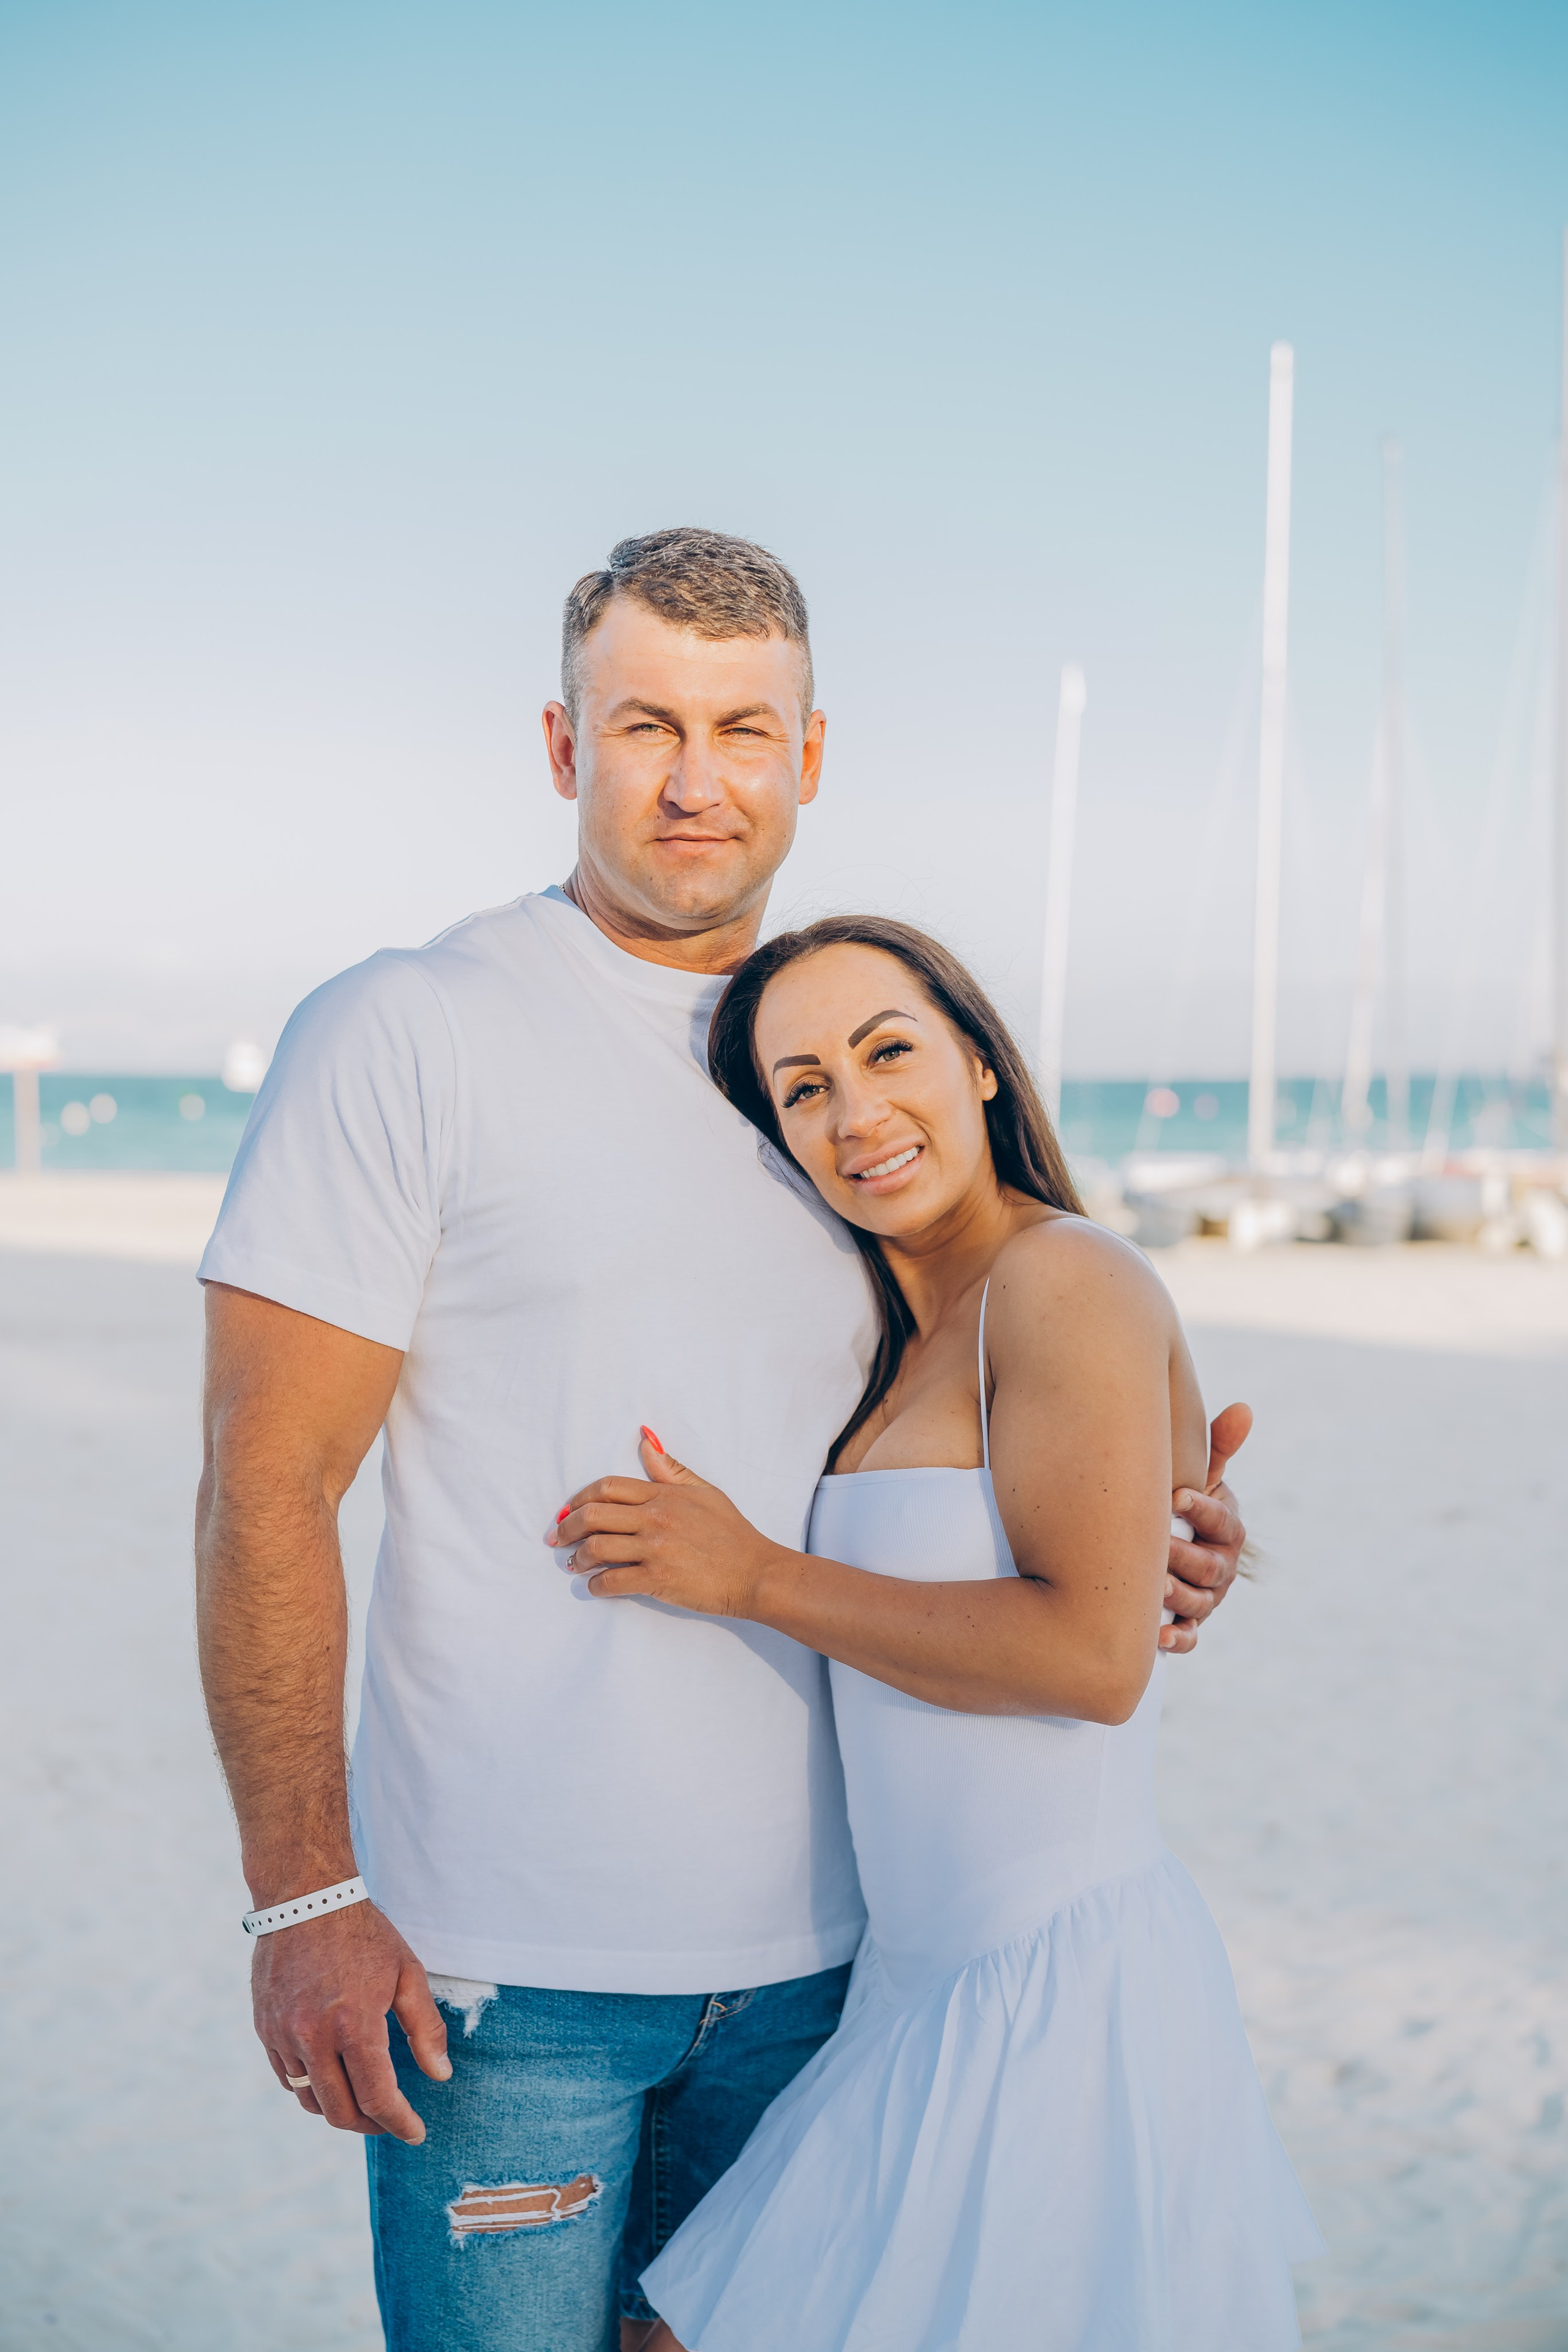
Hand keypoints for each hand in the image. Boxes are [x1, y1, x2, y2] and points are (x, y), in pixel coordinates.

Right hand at [252, 1895, 449, 2141]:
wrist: (305, 1897)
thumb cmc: (363, 1933)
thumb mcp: (406, 1973)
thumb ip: (425, 2028)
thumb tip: (441, 2075)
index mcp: (354, 2024)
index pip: (377, 2097)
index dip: (399, 2123)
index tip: (415, 2133)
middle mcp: (313, 2036)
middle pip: (340, 2111)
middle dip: (370, 2125)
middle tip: (390, 2121)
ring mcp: (283, 2034)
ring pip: (310, 2099)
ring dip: (339, 2109)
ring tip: (363, 2101)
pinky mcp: (264, 2028)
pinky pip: (287, 2077)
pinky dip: (311, 2087)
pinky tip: (332, 2076)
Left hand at [548, 1430, 779, 1617]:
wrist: (755, 1572)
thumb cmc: (733, 1533)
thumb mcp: (705, 1492)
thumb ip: (671, 1470)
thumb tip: (645, 1441)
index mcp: (663, 1495)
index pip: (608, 1488)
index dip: (579, 1498)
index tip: (567, 1510)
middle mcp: (654, 1518)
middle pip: (593, 1515)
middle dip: (566, 1527)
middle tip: (557, 1538)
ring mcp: (655, 1549)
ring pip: (596, 1548)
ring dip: (577, 1558)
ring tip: (574, 1564)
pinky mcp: (658, 1579)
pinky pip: (612, 1581)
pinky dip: (596, 1585)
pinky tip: (595, 1586)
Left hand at [1160, 1401, 1250, 1654]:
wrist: (1166, 1543)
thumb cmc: (1181, 1502)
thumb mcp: (1199, 1476)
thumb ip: (1217, 1447)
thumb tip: (1243, 1409)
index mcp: (1227, 1529)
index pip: (1223, 1521)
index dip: (1203, 1510)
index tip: (1177, 1496)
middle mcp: (1222, 1566)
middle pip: (1210, 1566)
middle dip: (1185, 1556)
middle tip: (1158, 1547)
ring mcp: (1207, 1598)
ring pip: (1199, 1602)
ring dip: (1179, 1597)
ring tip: (1154, 1588)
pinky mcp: (1188, 1623)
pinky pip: (1188, 1637)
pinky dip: (1177, 1639)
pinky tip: (1160, 1636)